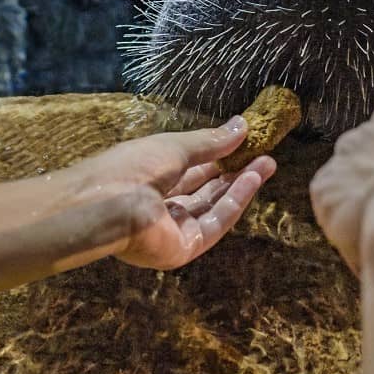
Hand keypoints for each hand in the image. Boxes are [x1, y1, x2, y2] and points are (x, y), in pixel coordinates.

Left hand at [69, 118, 276, 270]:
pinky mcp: (183, 248)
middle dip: (235, 172)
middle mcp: (162, 207)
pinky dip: (234, 202)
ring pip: (213, 207)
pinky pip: (214, 224)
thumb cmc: (130, 168)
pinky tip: (251, 180)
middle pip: (206, 190)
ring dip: (240, 185)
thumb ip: (210, 141)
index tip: (247, 143)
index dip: (220, 157)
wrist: (106, 204)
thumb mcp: (174, 147)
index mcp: (152, 181)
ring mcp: (173, 230)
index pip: (192, 170)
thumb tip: (242, 125)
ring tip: (267, 164)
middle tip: (265, 154)